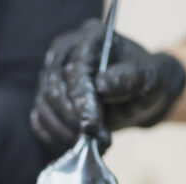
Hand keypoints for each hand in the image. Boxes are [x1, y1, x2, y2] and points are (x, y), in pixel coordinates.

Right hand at [31, 19, 185, 155]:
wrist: (137, 95)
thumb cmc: (144, 81)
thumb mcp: (147, 78)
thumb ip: (127, 79)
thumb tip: (101, 85)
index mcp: (90, 37)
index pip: (75, 69)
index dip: (81, 99)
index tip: (92, 125)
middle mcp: (65, 52)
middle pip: (53, 88)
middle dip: (71, 119)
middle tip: (91, 139)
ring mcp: (51, 75)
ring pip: (43, 106)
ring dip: (63, 131)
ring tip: (89, 144)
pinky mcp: (45, 97)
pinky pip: (39, 120)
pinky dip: (54, 137)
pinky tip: (75, 145)